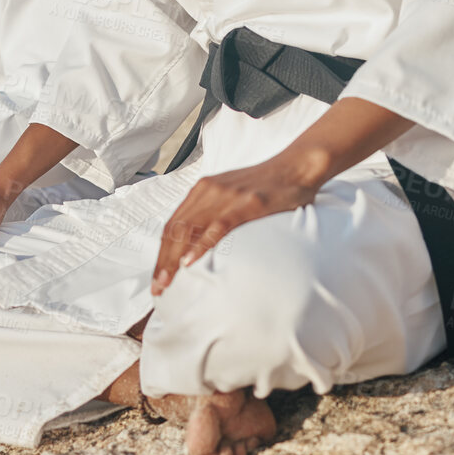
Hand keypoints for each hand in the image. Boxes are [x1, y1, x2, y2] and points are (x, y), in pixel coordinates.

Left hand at [150, 158, 321, 296]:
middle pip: (175, 230)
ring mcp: (226, 197)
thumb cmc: (267, 184)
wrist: (296, 166)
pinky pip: (217, 227)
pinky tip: (190, 262)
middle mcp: (208, 190)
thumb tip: (201, 239)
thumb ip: (214, 210)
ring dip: (174, 259)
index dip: (161, 252)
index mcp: (202, 189)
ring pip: (189, 230)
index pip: (172, 225)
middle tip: (157, 288)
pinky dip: (201, 245)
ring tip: (167, 282)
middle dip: (163, 261)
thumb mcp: (232, 193)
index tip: (157, 277)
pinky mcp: (246, 204)